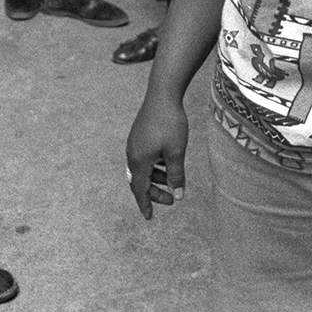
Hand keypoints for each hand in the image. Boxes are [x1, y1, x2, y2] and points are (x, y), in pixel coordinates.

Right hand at [125, 93, 187, 219]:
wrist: (162, 94)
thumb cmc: (170, 123)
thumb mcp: (176, 152)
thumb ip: (176, 175)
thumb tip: (178, 196)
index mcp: (139, 161)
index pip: (140, 190)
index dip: (146, 204)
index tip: (149, 217)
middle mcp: (132, 154)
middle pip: (140, 181)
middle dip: (154, 193)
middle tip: (171, 199)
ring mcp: (134, 144)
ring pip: (142, 169)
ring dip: (156, 178)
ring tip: (173, 178)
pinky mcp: (138, 136)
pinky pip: (143, 158)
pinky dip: (154, 166)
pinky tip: (167, 162)